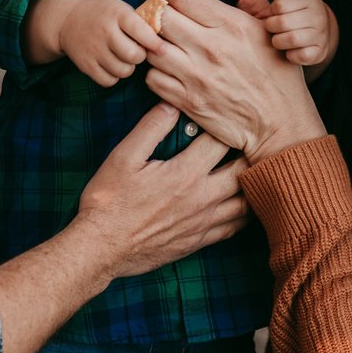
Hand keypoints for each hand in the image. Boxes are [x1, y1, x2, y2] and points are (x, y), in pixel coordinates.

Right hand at [59, 0, 159, 86]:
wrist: (68, 19)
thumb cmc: (105, 15)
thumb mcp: (121, 9)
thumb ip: (141, 23)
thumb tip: (166, 43)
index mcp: (118, 13)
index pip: (141, 31)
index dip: (154, 43)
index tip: (162, 49)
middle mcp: (105, 31)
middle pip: (134, 56)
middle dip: (140, 56)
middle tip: (136, 51)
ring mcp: (93, 48)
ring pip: (123, 71)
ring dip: (128, 68)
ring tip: (123, 58)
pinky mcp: (85, 64)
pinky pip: (109, 81)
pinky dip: (114, 77)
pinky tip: (111, 65)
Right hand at [76, 103, 247, 273]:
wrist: (101, 249)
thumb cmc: (108, 201)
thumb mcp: (123, 157)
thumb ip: (151, 128)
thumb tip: (172, 104)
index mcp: (185, 173)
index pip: (222, 141)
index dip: (227, 125)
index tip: (226, 117)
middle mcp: (202, 199)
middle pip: (244, 171)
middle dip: (248, 153)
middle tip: (246, 141)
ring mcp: (203, 222)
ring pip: (246, 202)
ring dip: (250, 184)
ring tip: (247, 170)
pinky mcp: (199, 241)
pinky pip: (235, 227)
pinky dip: (243, 212)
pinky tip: (237, 202)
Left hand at [146, 0, 326, 162]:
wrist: (281, 123)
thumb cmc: (278, 72)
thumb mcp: (268, 26)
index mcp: (231, 24)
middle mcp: (210, 48)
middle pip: (158, 18)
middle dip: (157, 14)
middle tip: (165, 19)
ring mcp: (196, 77)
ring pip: (151, 48)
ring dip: (155, 44)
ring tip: (168, 45)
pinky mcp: (187, 102)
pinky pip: (152, 79)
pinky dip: (156, 72)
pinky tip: (171, 70)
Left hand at [213, 0, 337, 72]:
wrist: (315, 36)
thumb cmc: (284, 15)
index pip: (279, 4)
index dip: (272, 11)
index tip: (274, 12)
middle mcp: (316, 12)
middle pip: (280, 23)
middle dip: (271, 27)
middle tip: (274, 28)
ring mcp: (319, 33)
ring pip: (287, 40)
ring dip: (278, 42)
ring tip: (278, 39)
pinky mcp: (319, 52)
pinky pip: (296, 56)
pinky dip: (288, 56)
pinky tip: (286, 53)